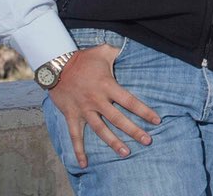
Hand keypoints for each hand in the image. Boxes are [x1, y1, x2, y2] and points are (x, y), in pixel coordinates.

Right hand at [48, 44, 160, 167]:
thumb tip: (128, 48)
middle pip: (118, 119)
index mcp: (107, 86)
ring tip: (126, 153)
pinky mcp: (71, 115)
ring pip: (100, 130)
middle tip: (147, 141)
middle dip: (134, 131)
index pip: (130, 101)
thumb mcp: (103, 51)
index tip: (156, 120)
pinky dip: (79, 150)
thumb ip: (117, 52)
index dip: (144, 111)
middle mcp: (97, 100)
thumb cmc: (83, 58)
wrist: (56, 65)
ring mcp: (84, 110)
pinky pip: (75, 136)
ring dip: (113, 142)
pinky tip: (84, 163)